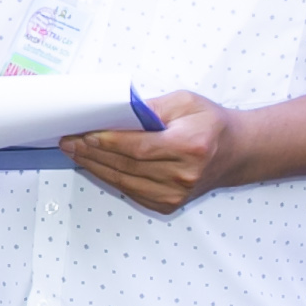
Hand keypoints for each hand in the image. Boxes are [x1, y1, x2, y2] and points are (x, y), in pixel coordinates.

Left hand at [59, 90, 242, 214]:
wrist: (236, 152)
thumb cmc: (210, 123)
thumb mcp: (185, 102)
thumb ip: (151, 108)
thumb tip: (116, 112)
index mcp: (189, 147)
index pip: (138, 147)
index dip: (107, 142)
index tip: (84, 134)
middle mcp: (183, 175)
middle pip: (127, 166)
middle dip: (93, 153)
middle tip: (69, 141)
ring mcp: (176, 194)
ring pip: (124, 182)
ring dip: (95, 167)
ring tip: (74, 152)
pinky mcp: (169, 204)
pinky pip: (131, 191)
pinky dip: (110, 178)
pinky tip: (94, 165)